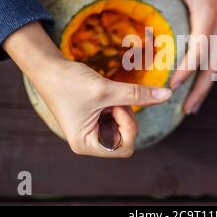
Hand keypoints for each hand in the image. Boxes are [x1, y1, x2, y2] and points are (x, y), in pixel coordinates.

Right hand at [3, 22, 171, 157]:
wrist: (48, 68)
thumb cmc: (70, 82)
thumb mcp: (106, 90)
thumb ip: (137, 95)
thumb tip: (167, 96)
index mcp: (86, 144)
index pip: (125, 148)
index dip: (128, 126)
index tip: (117, 105)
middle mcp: (88, 142)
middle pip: (126, 139)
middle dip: (125, 117)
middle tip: (113, 99)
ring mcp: (91, 132)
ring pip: (123, 127)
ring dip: (121, 109)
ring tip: (106, 95)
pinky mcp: (94, 120)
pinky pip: (116, 118)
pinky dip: (116, 106)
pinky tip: (104, 96)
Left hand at [129, 0, 216, 113]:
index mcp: (205, 19)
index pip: (198, 49)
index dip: (187, 68)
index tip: (173, 85)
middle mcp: (215, 31)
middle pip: (211, 68)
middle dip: (199, 90)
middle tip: (186, 110)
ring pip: (215, 69)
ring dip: (203, 90)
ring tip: (190, 109)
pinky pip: (214, 63)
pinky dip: (205, 80)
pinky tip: (196, 90)